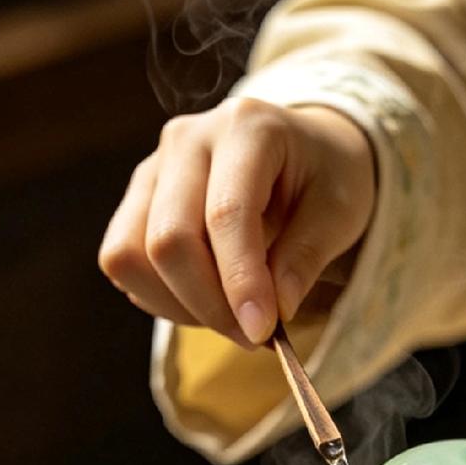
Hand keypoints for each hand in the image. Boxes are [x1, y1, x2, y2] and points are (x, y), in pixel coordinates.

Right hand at [98, 98, 375, 347]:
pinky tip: (205, 299)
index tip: (262, 332)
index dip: (240, 281)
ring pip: (131, 255)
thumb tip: (274, 312)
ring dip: (179, 306)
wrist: (301, 150)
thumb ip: (307, 257)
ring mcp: (153, 168)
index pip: (226, 214)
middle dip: (209, 304)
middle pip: (169, 239)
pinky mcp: (136, 199)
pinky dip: (160, 297)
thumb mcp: (341, 211)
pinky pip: (124, 262)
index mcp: (247, 128)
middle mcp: (187, 140)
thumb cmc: (325, 177)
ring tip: (231, 318)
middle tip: (254, 336)